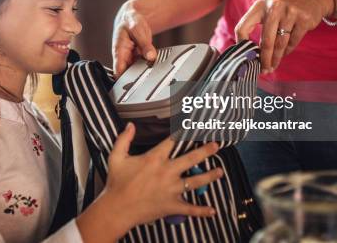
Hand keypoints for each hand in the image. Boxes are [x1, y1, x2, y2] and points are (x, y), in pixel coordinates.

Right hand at [102, 123, 222, 235]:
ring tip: (220, 172)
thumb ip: (124, 139)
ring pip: (196, 181)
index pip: (172, 141)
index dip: (183, 132)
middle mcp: (166, 172)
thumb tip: (130, 125)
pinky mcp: (172, 205)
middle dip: (206, 151)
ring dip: (210, 176)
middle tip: (216, 145)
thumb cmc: (116, 184)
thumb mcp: (116, 157)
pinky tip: (212, 210)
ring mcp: (171, 189)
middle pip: (191, 158)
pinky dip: (202, 210)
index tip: (192, 126)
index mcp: (154, 159)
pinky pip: (191, 208)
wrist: (117, 209)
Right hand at [112, 1, 156, 76]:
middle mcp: (123, 57)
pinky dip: (148, 66)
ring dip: (144, 72)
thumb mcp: (138, 30)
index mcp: (118, 51)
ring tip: (152, 69)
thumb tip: (151, 56)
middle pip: (128, 74)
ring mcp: (130, 58)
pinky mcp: (137, 57)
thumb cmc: (130, 21)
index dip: (124, 80)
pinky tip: (154, 64)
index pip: (118, 71)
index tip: (135, 83)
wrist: (132, 17)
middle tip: (148, 76)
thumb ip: (145, 44)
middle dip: (137, 78)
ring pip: (136, 71)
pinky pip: (142, 65)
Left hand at [235, 0, 333, 72]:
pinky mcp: (304, 20)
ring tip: (273, 66)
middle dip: (264, 58)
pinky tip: (285, 53)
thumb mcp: (269, 7)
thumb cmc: (286, 5)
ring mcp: (290, 13)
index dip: (241, 42)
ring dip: (276, 58)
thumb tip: (251, 49)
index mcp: (260, 6)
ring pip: (280, 43)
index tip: (244, 54)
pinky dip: (288, 50)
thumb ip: (259, 22)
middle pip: (266, 41)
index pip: (243, 26)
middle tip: (263, 69)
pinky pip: (293, 41)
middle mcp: (274, 8)